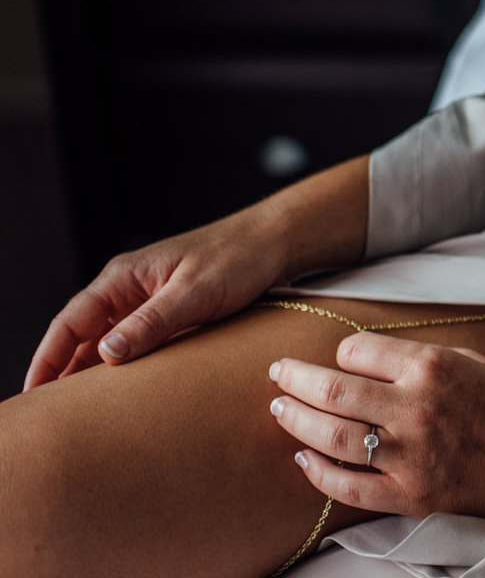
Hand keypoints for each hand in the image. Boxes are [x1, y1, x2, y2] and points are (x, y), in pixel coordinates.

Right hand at [24, 208, 289, 391]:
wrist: (275, 244)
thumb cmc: (237, 258)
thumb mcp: (194, 292)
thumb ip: (152, 322)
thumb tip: (105, 354)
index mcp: (124, 278)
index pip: (70, 322)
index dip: (47, 358)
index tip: (33, 394)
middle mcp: (128, 290)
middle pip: (81, 336)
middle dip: (62, 372)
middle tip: (51, 416)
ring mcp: (147, 302)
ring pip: (106, 343)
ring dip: (92, 373)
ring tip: (80, 414)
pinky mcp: (169, 314)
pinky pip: (134, 344)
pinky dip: (123, 368)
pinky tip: (122, 393)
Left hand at [269, 332, 484, 521]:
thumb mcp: (469, 360)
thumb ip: (417, 358)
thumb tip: (364, 359)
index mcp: (431, 367)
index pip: (358, 351)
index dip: (340, 353)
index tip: (339, 360)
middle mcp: (414, 408)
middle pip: (332, 390)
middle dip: (295, 379)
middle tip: (277, 374)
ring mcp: (409, 455)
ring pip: (331, 436)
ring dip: (297, 420)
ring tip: (279, 410)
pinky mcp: (409, 494)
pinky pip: (348, 486)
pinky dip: (319, 473)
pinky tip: (303, 459)